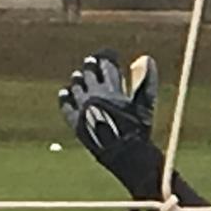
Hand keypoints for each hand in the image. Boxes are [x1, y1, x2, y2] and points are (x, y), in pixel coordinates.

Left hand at [61, 49, 159, 182]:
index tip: (109, 55)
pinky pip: (66, 106)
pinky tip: (64, 93)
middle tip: (91, 62)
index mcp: (112, 90)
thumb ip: (146, 81)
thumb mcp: (145, 105)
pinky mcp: (76, 122)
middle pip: (89, 74)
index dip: (107, 57)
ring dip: (78, 79)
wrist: (124, 156)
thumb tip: (146, 58)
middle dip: (91, 66)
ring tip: (79, 76)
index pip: (107, 65)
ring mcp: (83, 109)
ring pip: (76, 87)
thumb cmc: (138, 131)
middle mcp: (95, 97)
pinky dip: (65, 98)